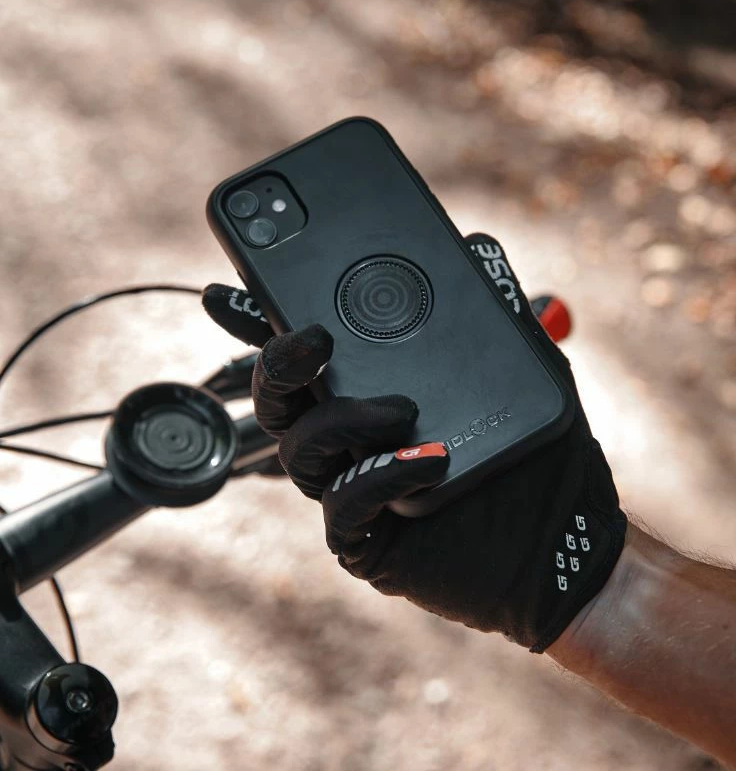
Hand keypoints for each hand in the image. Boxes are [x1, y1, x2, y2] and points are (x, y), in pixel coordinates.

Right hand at [203, 234, 626, 651]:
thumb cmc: (541, 457)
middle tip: (315, 337)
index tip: (227, 293)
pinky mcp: (366, 539)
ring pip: (300, 448)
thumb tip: (474, 245)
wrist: (566, 548)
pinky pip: (344, 505)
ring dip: (343, 419)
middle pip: (276, 397)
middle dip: (277, 361)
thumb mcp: (525, 371)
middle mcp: (350, 438)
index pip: (300, 352)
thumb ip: (494, 311)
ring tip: (403, 409)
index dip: (255, 323)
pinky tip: (431, 460)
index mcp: (369, 393)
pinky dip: (381, 474)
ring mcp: (352, 487)